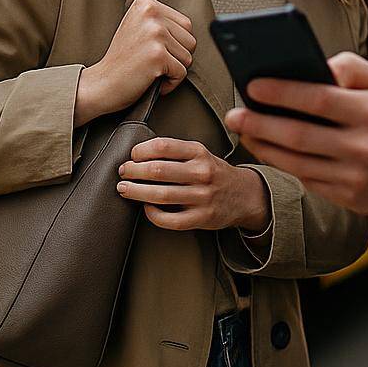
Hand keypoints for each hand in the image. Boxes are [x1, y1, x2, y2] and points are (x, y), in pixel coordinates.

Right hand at [75, 0, 194, 125]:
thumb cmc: (122, 59)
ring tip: (150, 69)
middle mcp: (151, 13)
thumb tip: (188, 24)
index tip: (152, 49)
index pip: (186, 24)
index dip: (174, 44)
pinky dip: (170, 83)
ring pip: (188, 57)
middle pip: (190, 40)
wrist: (101, 83)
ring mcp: (155, 33)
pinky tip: (151, 79)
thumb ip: (160, 19)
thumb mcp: (138, 26)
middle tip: (152, 61)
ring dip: (173, 70)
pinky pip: (181, 73)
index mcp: (146, 2)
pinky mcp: (157, 55)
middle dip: (176, 57)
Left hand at [116, 138, 270, 232]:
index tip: (132, 155)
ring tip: (124, 189)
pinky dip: (154, 214)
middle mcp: (202, 173)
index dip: (141, 150)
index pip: (163, 146)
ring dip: (137, 192)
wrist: (245, 195)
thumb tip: (138, 155)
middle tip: (122, 172)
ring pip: (161, 195)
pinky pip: (171, 220)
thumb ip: (175, 152)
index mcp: (199, 153)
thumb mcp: (201, 154)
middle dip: (133, 171)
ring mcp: (202, 197)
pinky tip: (146, 208)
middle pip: (158, 171)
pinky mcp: (202, 218)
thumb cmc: (214, 173)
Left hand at [224, 52, 367, 214]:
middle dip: (260, 124)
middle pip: (300, 136)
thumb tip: (314, 66)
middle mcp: (366, 147)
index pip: (318, 99)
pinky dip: (283, 164)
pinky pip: (307, 180)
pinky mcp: (351, 200)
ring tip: (243, 131)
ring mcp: (358, 177)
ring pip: (297, 163)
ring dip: (264, 147)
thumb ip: (351, 67)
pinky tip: (267, 148)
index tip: (252, 85)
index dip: (281, 93)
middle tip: (234, 114)